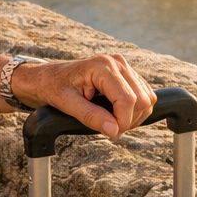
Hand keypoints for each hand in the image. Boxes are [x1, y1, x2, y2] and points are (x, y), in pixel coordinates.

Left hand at [14, 54, 157, 139]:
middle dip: (128, 120)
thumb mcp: (66, 104)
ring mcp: (124, 67)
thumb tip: (114, 130)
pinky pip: (144, 96)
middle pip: (141, 100)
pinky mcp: (128, 74)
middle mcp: (117, 63)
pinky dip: (134, 110)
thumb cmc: (54, 87)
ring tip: (110, 120)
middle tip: (109, 128)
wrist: (49, 78)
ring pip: (147, 99)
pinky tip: (115, 113)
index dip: (123, 122)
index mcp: (102, 66)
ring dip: (133, 116)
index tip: (111, 133)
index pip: (128, 99)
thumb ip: (90, 116)